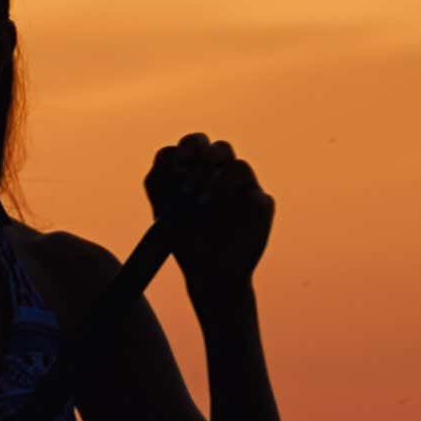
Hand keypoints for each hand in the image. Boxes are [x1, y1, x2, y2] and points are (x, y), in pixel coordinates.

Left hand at [147, 132, 267, 284]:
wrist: (209, 274)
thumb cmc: (184, 242)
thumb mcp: (163, 212)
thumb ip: (160, 181)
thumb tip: (171, 154)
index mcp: (196, 174)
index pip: (191, 147)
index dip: (183, 150)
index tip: (177, 163)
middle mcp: (220, 177)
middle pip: (216, 147)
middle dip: (202, 151)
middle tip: (190, 168)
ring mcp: (241, 188)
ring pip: (237, 164)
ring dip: (214, 177)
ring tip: (199, 200)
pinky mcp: (259, 202)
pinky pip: (253, 190)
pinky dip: (234, 194)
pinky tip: (221, 212)